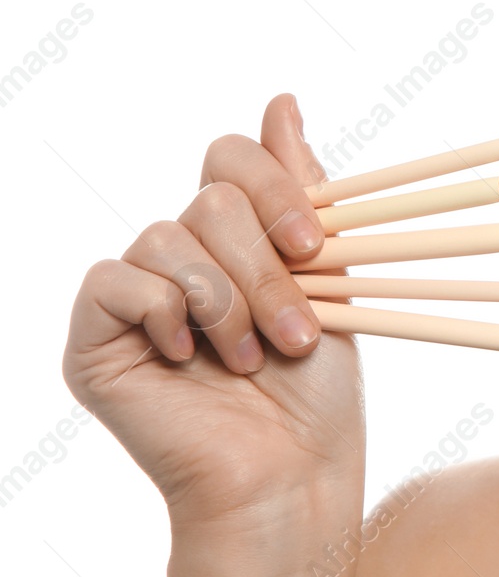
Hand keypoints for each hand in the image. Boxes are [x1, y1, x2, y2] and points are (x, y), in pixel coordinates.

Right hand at [62, 93, 363, 532]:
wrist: (288, 476)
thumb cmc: (316, 392)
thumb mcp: (326, 279)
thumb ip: (299, 192)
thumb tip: (282, 100)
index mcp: (237, 238)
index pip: (233, 158)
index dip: (278, 187)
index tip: (316, 244)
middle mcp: (181, 257)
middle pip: (212, 197)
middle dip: (267, 268)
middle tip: (296, 330)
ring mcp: (135, 296)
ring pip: (170, 236)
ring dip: (228, 302)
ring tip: (252, 359)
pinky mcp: (95, 337)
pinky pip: (116, 281)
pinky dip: (167, 315)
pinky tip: (191, 361)